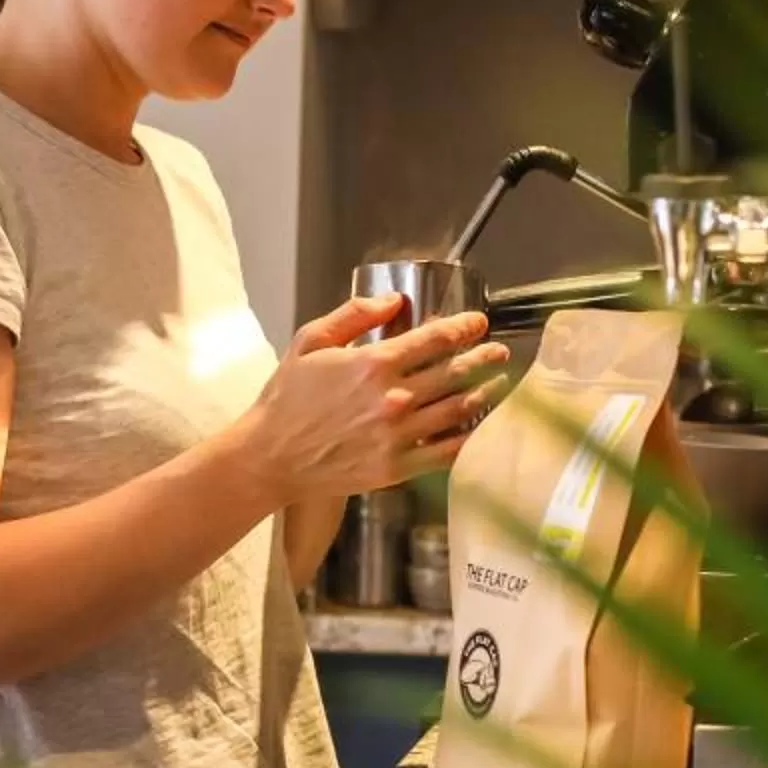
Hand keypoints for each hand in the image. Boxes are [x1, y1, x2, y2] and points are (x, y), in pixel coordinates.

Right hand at [231, 295, 512, 500]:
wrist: (270, 457)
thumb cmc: (287, 399)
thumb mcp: (309, 342)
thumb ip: (353, 315)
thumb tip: (394, 300)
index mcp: (373, 363)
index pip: (434, 339)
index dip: (463, 327)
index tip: (478, 323)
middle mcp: (392, 398)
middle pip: (454, 373)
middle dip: (482, 358)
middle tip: (497, 352)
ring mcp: (398, 435)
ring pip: (456, 410)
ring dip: (482, 394)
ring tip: (496, 384)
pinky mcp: (397, 467)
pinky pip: (445, 452)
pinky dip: (467, 438)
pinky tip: (478, 427)